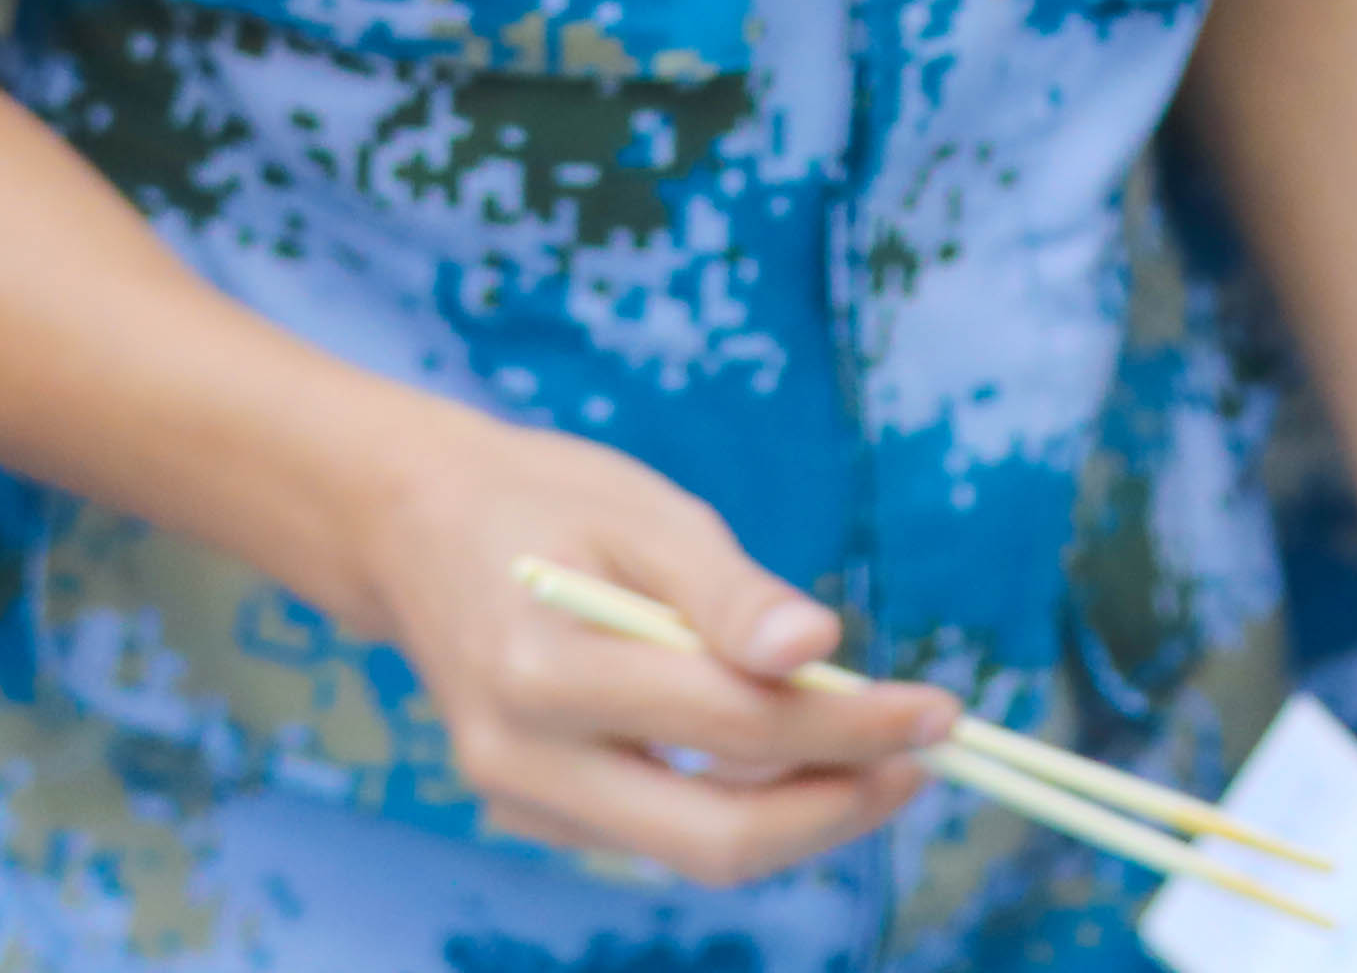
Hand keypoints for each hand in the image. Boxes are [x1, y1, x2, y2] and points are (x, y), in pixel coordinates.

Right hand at [335, 405, 947, 883]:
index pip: (735, 727)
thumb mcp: (648, 516)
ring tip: (882, 754)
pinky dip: (738, 805)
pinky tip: (793, 754)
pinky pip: (654, 833)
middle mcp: (519, 758)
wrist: (415, 531)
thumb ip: (730, 594)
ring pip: (687, 851)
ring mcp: (516, 798)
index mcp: (544, 672)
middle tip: (924, 760)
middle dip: (836, 810)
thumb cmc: (547, 505)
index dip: (852, 727)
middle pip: (710, 838)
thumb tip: (820, 648)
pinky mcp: (529, 810)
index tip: (941, 711)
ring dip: (799, 815)